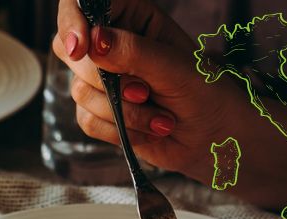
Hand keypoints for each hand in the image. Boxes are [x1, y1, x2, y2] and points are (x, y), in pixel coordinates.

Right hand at [51, 0, 253, 181]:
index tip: (80, 47)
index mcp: (133, 18)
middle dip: (107, 80)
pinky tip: (148, 129)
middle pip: (71, 51)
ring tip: (160, 116)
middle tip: (145, 90)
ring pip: (80, 91)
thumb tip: (93, 41)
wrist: (214, 138)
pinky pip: (86, 119)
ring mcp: (103, 79)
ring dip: (123, 111)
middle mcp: (112, 45)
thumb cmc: (206, 93)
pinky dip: (118, 130)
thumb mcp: (175, 67)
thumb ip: (134, 51)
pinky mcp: (99, 111)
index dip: (73, 21)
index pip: (85, 4)